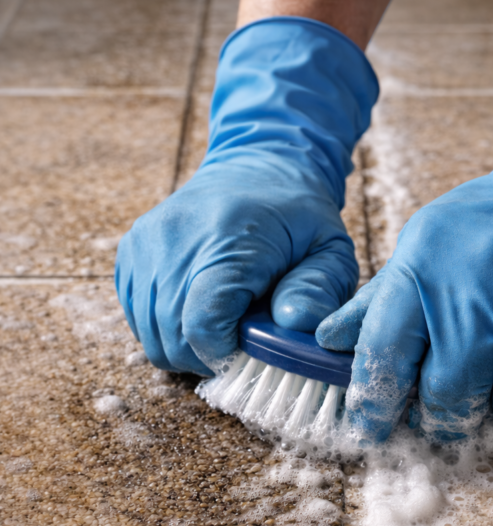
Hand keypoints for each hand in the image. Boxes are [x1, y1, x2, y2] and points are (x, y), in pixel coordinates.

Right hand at [115, 17, 377, 374]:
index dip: (224, 356)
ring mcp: (146, 246)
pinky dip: (165, 330)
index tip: (248, 352)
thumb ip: (319, 290)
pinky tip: (195, 311)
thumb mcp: (329, 250)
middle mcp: (175, 241)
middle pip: (174, 339)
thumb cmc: (297, 218)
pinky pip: (138, 319)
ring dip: (185, 349)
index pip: (202, 326)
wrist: (256, 167)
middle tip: (238, 344)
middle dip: (207, 359)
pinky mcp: (129, 252)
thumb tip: (294, 322)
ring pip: (151, 337)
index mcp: (228, 241)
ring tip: (220, 328)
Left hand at [317, 29, 492, 442]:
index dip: (373, 408)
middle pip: (451, 398)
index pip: (385, 359)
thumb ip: (376, 302)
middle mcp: (480, 288)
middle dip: (446, 422)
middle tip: (449, 421)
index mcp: (425, 269)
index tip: (371, 434)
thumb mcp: (423, 247)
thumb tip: (323, 342)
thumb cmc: (492, 227)